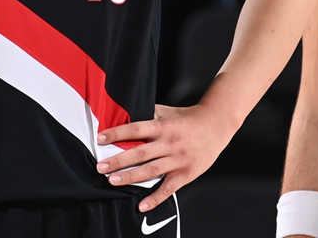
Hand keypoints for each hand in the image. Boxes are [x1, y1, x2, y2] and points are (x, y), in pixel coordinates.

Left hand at [94, 103, 237, 212]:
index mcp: (162, 126)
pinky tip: (142, 205)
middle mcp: (169, 143)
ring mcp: (178, 159)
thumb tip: (125, 113)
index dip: (117, 134)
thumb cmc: (189, 118)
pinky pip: (168, 188)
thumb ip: (148, 113)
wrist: (216, 125)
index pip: (135, 129)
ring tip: (113, 181)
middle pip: (140, 153)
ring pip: (151, 171)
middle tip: (101, 166)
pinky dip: (155, 198)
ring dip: (131, 177)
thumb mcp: (167, 112)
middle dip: (119, 160)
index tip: (101, 139)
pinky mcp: (186, 173)